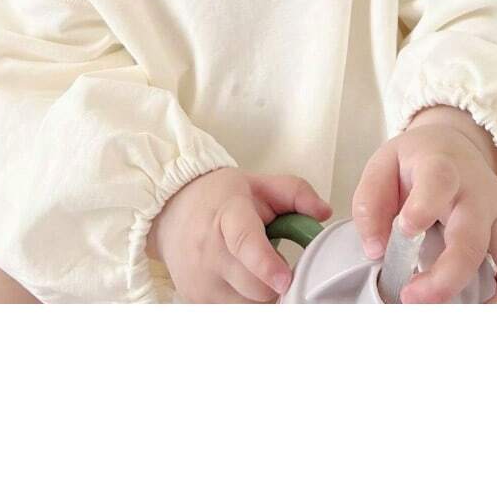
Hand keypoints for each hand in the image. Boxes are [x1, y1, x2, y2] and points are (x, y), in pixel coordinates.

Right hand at [147, 168, 331, 302]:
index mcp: (227, 215)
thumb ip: (296, 193)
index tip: (285, 279)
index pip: (245, 242)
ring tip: (257, 272)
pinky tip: (242, 283)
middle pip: (254, 287)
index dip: (266, 264)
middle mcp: (209, 251)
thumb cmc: (221, 197)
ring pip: (247, 307)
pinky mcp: (195, 300)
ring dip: (262, 297)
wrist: (172, 209)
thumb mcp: (259, 184)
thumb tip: (323, 213)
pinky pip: (234, 313)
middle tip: (282, 266)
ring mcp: (200, 280)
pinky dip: (246, 303)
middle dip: (277, 282)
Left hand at [351, 106, 496, 303]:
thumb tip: (375, 250)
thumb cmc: (416, 164)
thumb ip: (370, 203)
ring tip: (471, 324)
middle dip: (447, 276)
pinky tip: (493, 311)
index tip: (406, 230)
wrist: (455, 147)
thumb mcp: (383, 166)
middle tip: (412, 298)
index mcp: (441, 169)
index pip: (439, 181)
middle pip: (473, 237)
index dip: (424, 206)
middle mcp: (479, 194)